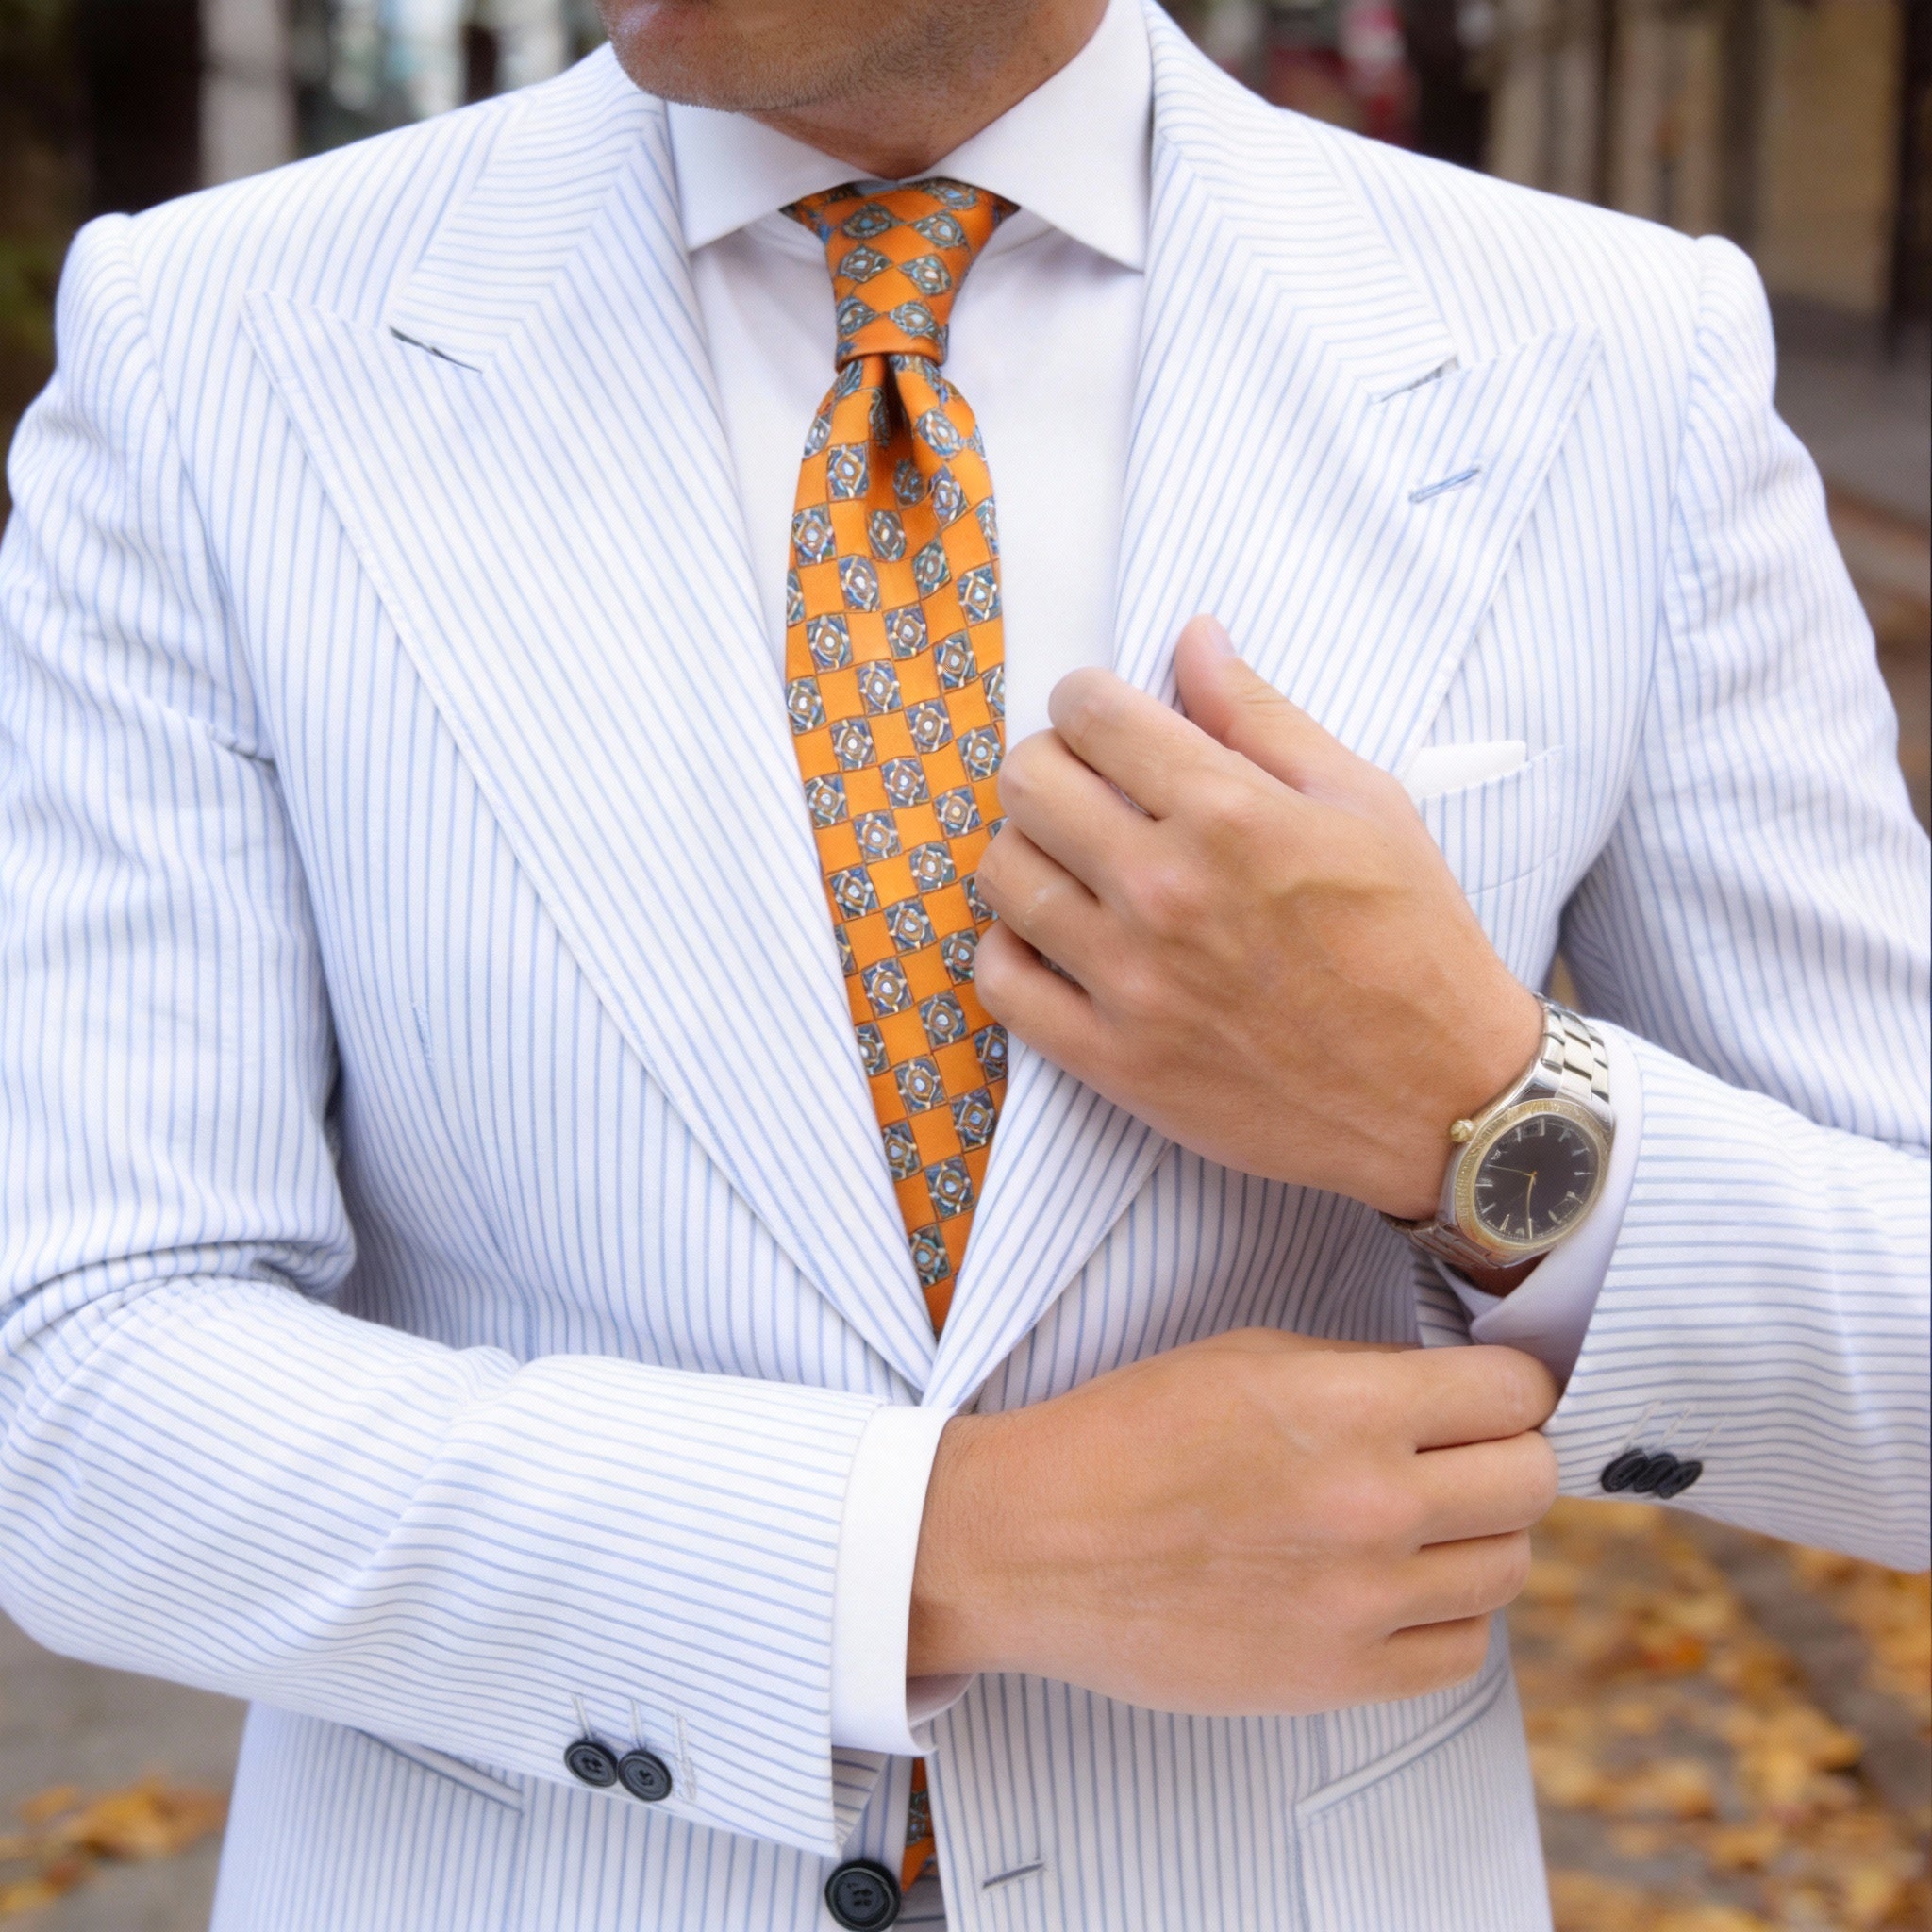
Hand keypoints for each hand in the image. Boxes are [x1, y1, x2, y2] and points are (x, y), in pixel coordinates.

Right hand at [908, 1331, 1559, 1711]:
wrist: (1033, 1542)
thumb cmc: (1127, 1434)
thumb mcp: (1246, 1357)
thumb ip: (1362, 1372)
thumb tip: (1451, 1394)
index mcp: (1349, 1408)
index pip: (1517, 1394)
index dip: (1509, 1387)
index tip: (1487, 1396)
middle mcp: (1373, 1504)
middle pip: (1532, 1482)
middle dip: (1505, 1457)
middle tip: (1458, 1456)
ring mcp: (1362, 1601)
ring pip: (1509, 1568)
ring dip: (1476, 1538)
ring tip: (1418, 1525)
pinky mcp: (1338, 1678)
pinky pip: (1461, 1652)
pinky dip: (1443, 1617)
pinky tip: (1392, 1589)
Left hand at [973, 615, 1542, 1220]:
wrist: (1442, 1098)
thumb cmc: (1414, 942)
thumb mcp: (1363, 803)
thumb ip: (1262, 715)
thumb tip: (1194, 637)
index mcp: (1229, 813)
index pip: (1090, 713)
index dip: (1086, 700)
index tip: (1104, 720)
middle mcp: (1166, 890)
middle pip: (1026, 782)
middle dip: (1049, 764)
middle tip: (1087, 788)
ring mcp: (1131, 981)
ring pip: (1002, 873)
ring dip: (1027, 850)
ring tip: (1073, 862)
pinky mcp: (1112, 1060)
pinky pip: (1000, 982)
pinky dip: (1010, 949)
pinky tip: (1053, 937)